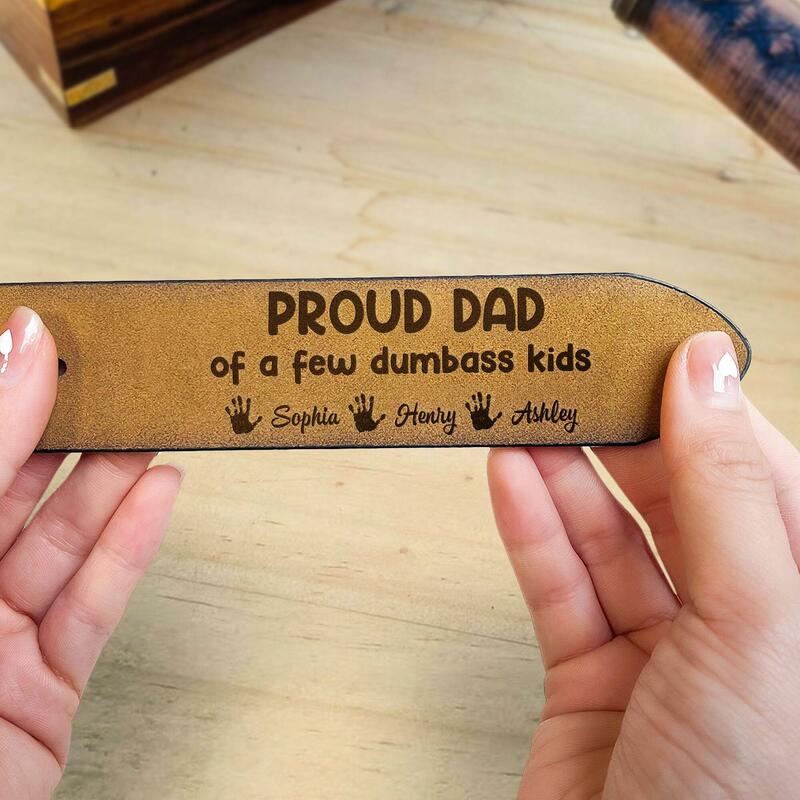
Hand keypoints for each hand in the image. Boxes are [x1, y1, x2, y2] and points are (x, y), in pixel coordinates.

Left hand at [0, 307, 182, 797]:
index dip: (9, 392)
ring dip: (117, 481)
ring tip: (153, 425)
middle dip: (73, 431)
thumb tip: (16, 348)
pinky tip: (160, 494)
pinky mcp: (46, 689)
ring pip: (65, 543)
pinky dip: (134, 545)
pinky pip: (96, 604)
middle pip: (14, 491)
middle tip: (118, 381)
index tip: (52, 339)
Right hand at [226, 395, 262, 434]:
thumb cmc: (247, 429)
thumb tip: (261, 416)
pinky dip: (228, 410)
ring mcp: (237, 415)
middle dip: (240, 401)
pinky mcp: (232, 418)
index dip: (248, 403)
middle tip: (239, 396)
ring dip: (234, 404)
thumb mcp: (253, 426)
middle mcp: (241, 413)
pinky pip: (230, 413)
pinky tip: (227, 407)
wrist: (240, 433)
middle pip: (240, 406)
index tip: (248, 398)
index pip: (248, 407)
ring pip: (235, 408)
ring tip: (233, 399)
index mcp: (246, 415)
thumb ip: (257, 421)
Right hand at [349, 393, 385, 432]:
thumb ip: (380, 419)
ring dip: (357, 401)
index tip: (372, 396)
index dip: (371, 400)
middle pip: (364, 403)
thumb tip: (384, 414)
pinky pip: (353, 411)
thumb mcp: (376, 423)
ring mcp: (360, 413)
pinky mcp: (355, 416)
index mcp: (370, 412)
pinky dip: (351, 408)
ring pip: (358, 405)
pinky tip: (350, 405)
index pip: (371, 405)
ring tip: (356, 397)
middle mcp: (364, 411)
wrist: (364, 431)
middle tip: (362, 393)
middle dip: (363, 399)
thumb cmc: (371, 427)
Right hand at [466, 392, 501, 430]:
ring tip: (473, 395)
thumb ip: (497, 417)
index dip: (488, 399)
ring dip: (474, 400)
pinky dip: (468, 406)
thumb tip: (501, 412)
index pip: (487, 403)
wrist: (481, 428)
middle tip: (479, 392)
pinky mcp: (472, 414)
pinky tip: (466, 403)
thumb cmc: (487, 424)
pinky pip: (470, 410)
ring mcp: (477, 411)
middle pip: (481, 402)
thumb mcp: (493, 421)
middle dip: (480, 397)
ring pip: (475, 404)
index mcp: (486, 410)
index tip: (488, 394)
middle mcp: (481, 409)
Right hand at [488, 331, 799, 798]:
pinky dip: (532, 529)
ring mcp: (665, 655)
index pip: (766, 477)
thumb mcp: (759, 631)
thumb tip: (706, 377)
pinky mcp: (592, 681)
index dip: (709, 409)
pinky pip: (561, 588)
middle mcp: (748, 628)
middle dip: (623, 435)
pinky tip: (509, 475)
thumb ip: (731, 497)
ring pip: (612, 540)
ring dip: (564, 473)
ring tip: (523, 412)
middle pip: (681, 501)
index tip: (654, 348)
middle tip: (573, 375)